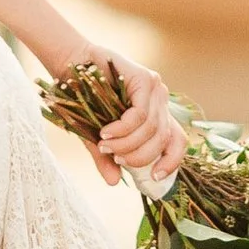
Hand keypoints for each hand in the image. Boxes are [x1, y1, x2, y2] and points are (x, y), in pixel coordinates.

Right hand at [72, 48, 184, 190]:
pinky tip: (106, 132)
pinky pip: (140, 114)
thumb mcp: (97, 136)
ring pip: (152, 129)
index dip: (172, 162)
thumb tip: (114, 183)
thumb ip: (107, 158)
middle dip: (139, 156)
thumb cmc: (84, 101)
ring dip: (127, 143)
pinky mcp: (144, 79)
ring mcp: (155, 88)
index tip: (154, 177)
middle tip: (115, 158)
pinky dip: (122, 129)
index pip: (178, 141)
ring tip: (104, 144)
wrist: (70, 65)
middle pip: (164, 139)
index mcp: (157, 115)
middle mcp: (161, 101)